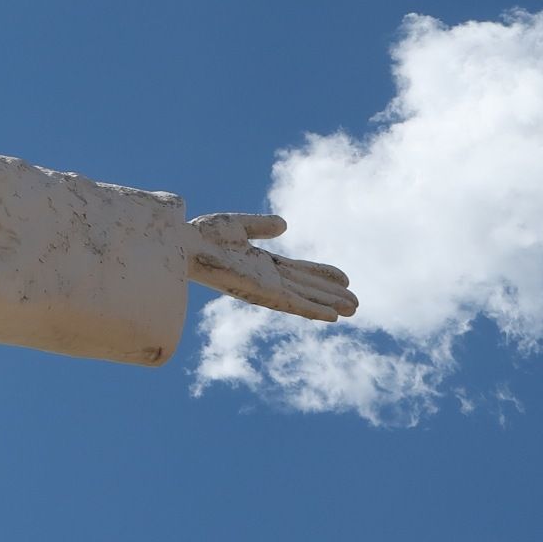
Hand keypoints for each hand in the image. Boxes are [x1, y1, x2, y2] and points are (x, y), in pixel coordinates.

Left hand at [185, 213, 356, 322]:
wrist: (185, 243)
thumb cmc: (202, 235)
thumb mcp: (239, 226)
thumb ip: (261, 225)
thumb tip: (284, 224)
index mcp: (260, 263)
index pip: (298, 271)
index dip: (321, 274)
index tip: (344, 278)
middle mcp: (266, 278)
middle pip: (306, 287)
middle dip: (330, 295)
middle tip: (357, 303)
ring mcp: (265, 287)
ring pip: (305, 298)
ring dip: (328, 304)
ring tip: (354, 310)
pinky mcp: (262, 293)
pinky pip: (293, 304)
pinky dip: (313, 310)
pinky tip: (332, 317)